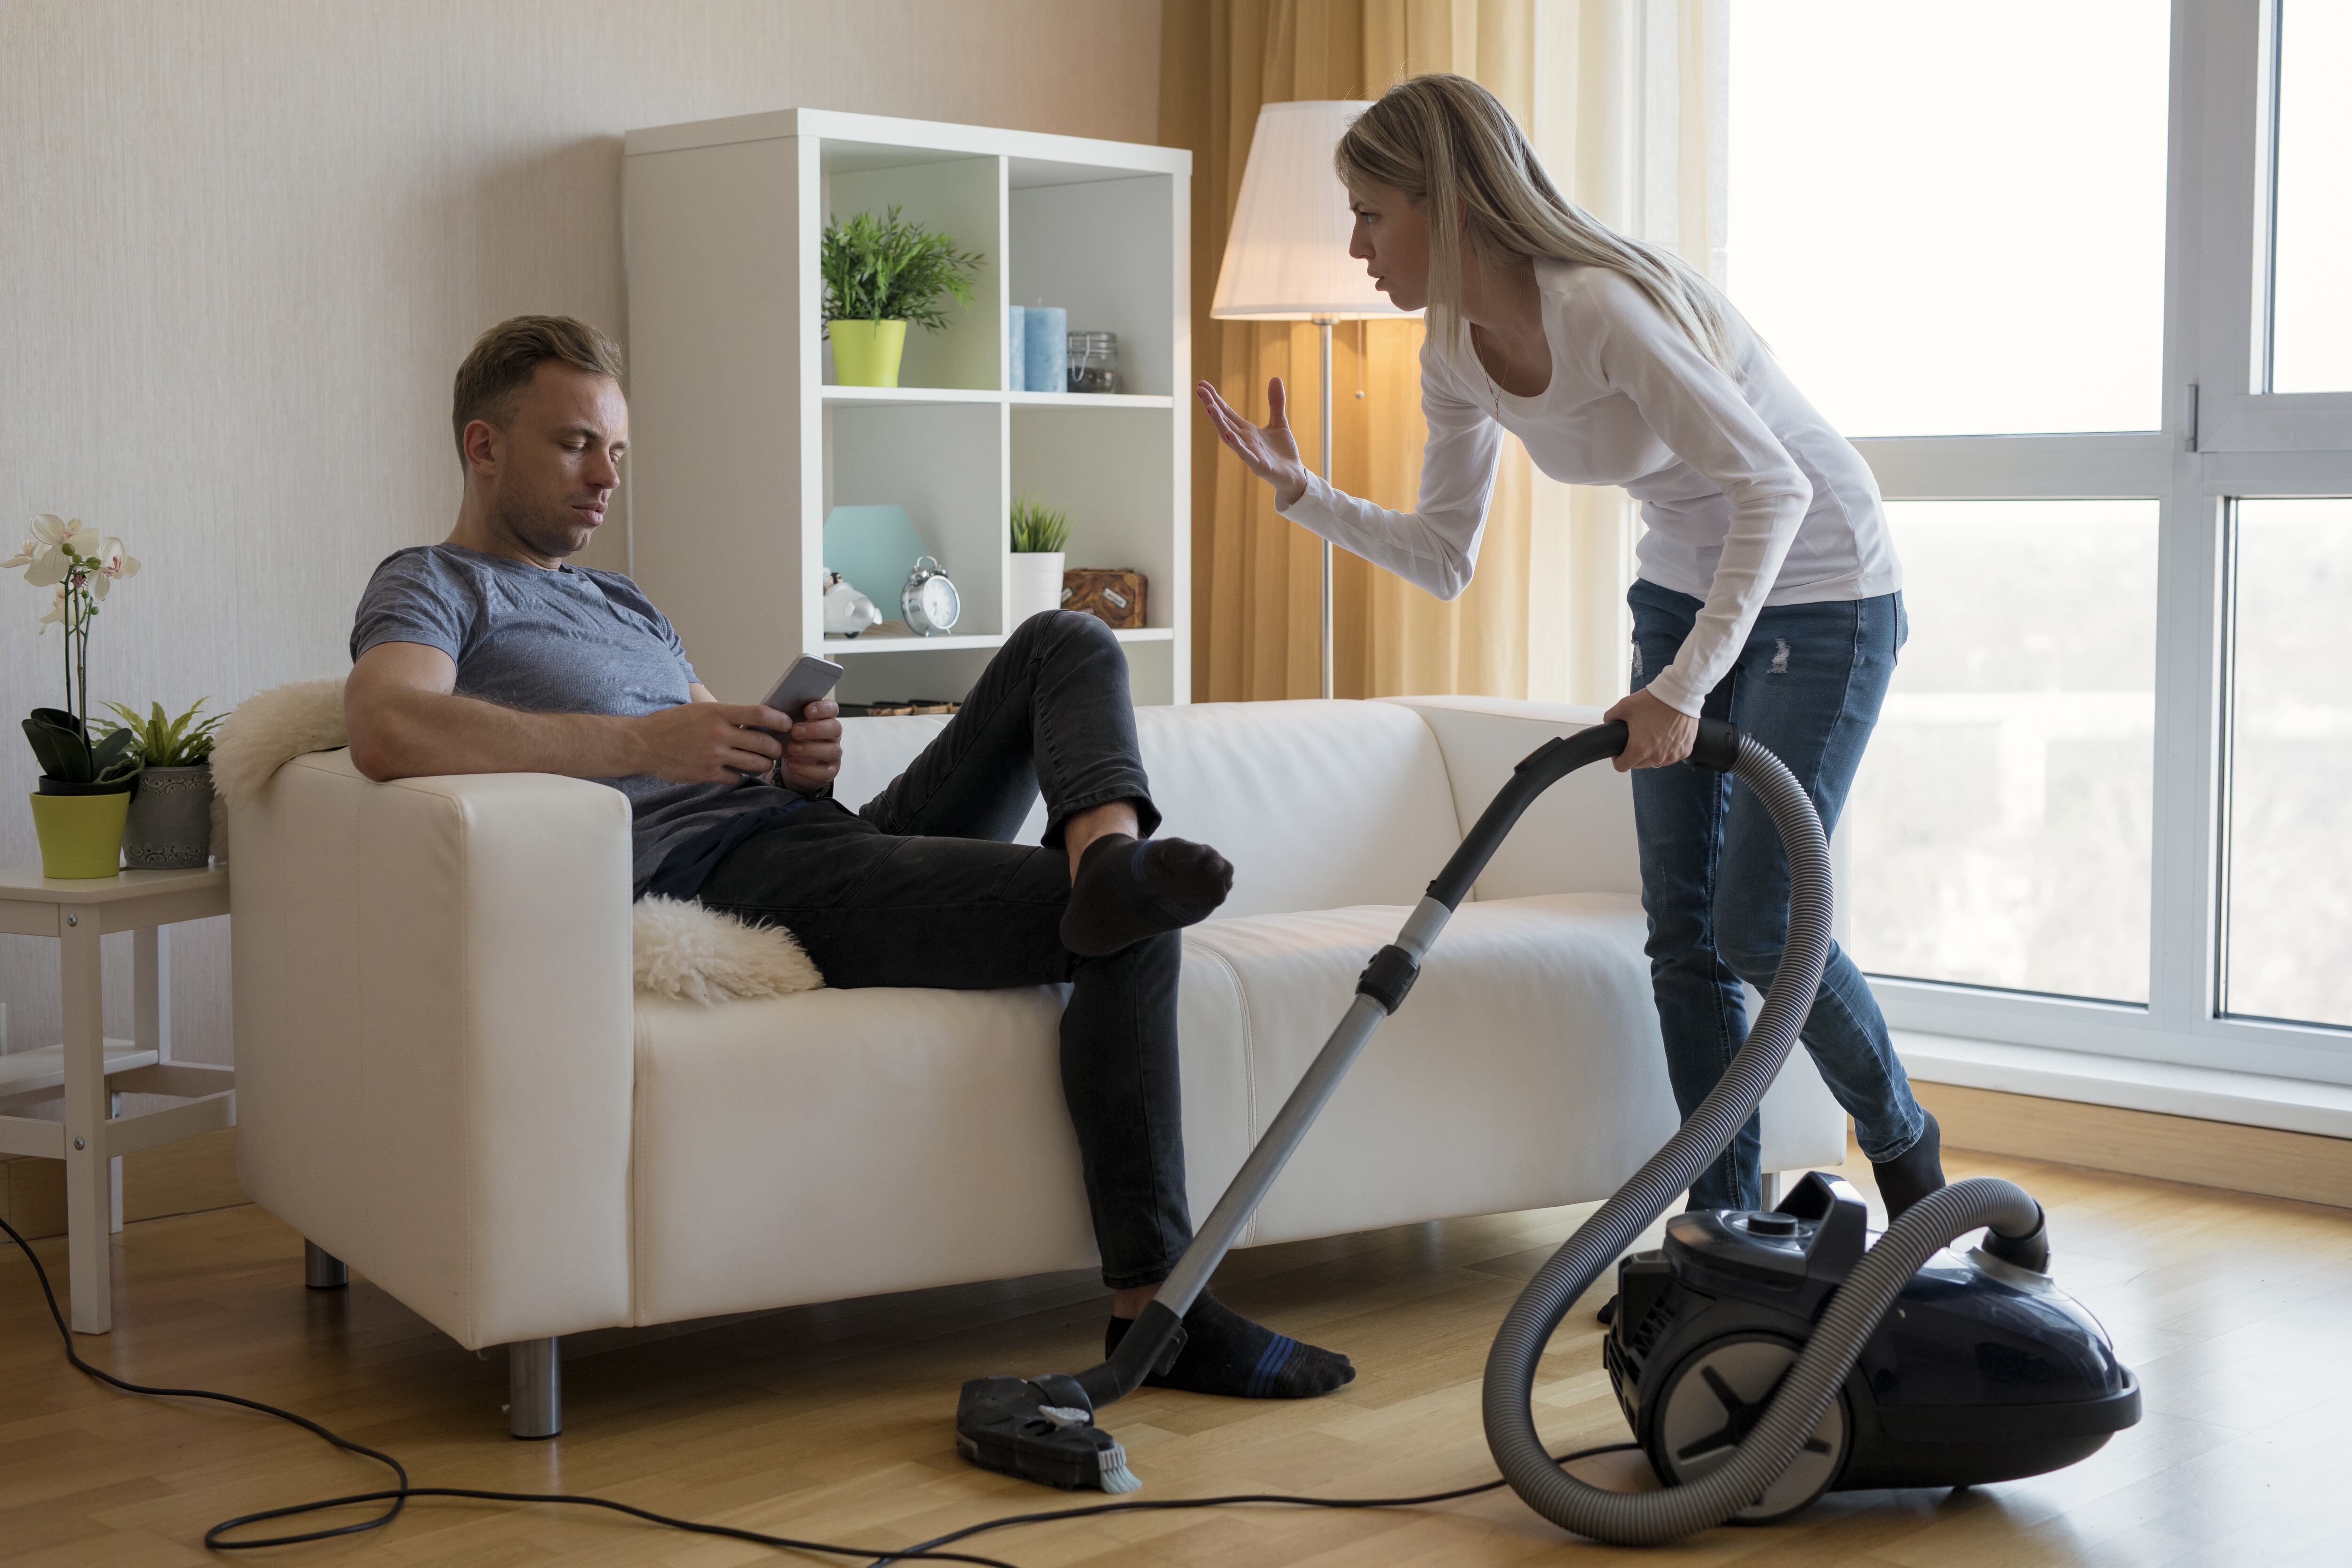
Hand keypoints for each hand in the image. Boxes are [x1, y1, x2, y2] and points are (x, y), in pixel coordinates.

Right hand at [630, 702, 788, 783]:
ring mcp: (714, 755)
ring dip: (764, 764)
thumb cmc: (672, 724)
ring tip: (763, 762)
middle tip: (777, 749)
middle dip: (776, 748)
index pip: (760, 713)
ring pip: (756, 763)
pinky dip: (742, 776)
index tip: (787, 724)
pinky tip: (738, 772)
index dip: (779, 720)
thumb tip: (756, 720)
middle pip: (764, 742)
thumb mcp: (700, 710)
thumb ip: (726, 715)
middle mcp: (719, 733)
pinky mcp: (707, 774)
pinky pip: (737, 778)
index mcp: (718, 712)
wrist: (643, 744)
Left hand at [777, 698, 842, 793]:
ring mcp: (834, 753)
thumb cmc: (791, 737)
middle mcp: (834, 735)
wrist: (793, 762)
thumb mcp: (788, 724)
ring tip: (791, 748)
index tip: (807, 710)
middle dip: (815, 729)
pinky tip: (792, 764)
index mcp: (826, 718)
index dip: (823, 708)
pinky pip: (825, 772)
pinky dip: (807, 769)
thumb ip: (787, 714)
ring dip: (810, 749)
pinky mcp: (830, 771)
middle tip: (795, 731)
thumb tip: (776, 708)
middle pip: (835, 728)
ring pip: (832, 751)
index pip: (832, 709)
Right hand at [1196, 378, 1308, 507]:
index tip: (1202, 384)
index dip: (1215, 398)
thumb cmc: (1283, 452)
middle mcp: (1244, 440)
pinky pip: (1245, 454)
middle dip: (1211, 405)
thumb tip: (1275, 377)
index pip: (1227, 412)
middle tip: (1199, 390)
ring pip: (1230, 437)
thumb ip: (1275, 402)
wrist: (1294, 475)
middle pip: (1224, 421)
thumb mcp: (1279, 422)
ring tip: (1209, 408)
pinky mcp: (1258, 465)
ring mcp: (1249, 453)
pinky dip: (1237, 445)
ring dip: (1219, 423)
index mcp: (1246, 431)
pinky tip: (1228, 434)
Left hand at [1602, 687, 1698, 771]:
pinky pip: (1671, 756)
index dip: (1617, 759)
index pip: (1621, 767)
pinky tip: (1666, 735)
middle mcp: (1657, 757)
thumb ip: (1610, 717)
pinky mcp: (1685, 751)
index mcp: (1639, 749)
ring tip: (1653, 734)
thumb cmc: (1654, 700)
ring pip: (1656, 761)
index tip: (1619, 751)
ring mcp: (1672, 756)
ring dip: (1652, 753)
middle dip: (1635, 754)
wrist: (1680, 694)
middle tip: (1638, 737)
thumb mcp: (1623, 706)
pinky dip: (1667, 749)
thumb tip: (1608, 723)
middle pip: (1638, 764)